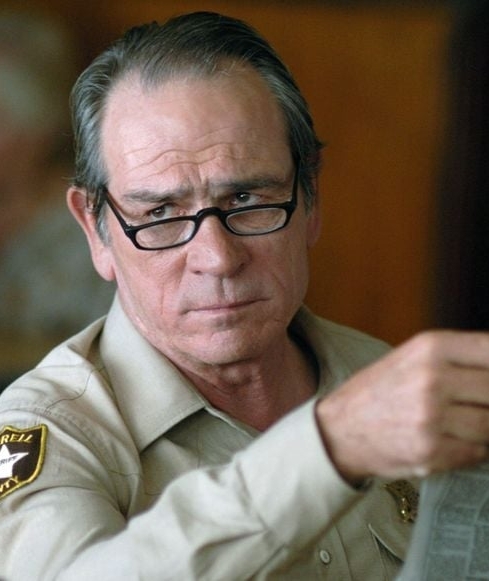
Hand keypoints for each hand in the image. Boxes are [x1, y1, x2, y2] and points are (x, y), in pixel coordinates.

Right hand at [315, 330, 488, 483]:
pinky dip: (479, 448)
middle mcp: (432, 379)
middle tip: (477, 402)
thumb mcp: (414, 357)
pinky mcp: (432, 453)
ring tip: (470, 419)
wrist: (340, 429)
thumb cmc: (381, 390)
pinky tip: (463, 439)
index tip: (488, 379)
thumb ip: (460, 358)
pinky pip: (480, 452)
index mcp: (430, 347)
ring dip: (488, 425)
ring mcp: (432, 419)